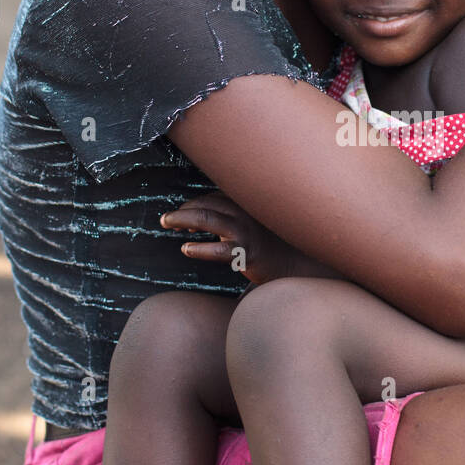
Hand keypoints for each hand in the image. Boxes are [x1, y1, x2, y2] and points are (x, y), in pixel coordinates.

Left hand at [160, 192, 339, 284]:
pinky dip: (200, 248)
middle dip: (183, 209)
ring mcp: (246, 232)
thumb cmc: (275, 248)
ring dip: (182, 219)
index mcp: (247, 205)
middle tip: (166, 219)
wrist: (298, 266)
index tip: (182, 215)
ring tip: (167, 224)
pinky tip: (186, 249)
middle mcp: (246, 213)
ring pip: (207, 218)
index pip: (213, 197)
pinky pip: (220, 249)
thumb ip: (235, 219)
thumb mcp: (255, 226)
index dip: (194, 204)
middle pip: (206, 204)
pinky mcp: (248, 253)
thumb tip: (206, 223)